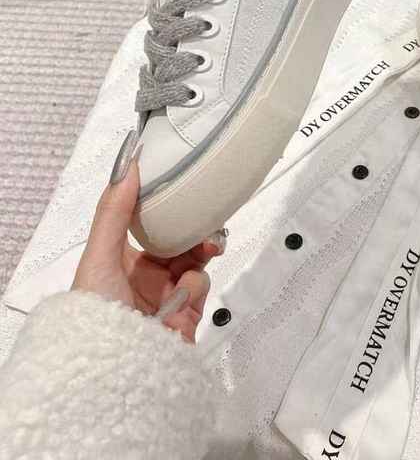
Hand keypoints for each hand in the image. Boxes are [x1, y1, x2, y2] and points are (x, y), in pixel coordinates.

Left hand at [72, 143, 224, 342]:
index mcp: (122, 260)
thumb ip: (115, 210)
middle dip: (195, 227)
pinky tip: (183, 291)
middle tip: (208, 214)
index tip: (181, 186)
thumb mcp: (100, 254)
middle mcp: (146, 276)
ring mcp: (168, 294)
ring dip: (201, 251)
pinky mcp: (187, 313)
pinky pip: (201, 286)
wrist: (115, 367)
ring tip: (207, 247)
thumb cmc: (97, 308)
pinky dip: (195, 284)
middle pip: (179, 240)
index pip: (149, 224)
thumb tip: (129, 166)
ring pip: (195, 259)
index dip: (166, 207)